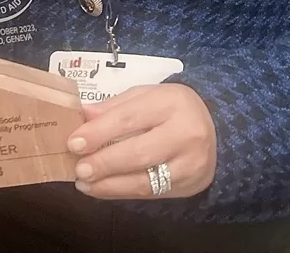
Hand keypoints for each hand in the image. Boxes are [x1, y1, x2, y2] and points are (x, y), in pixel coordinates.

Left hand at [66, 83, 216, 198]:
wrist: (215, 130)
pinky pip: (151, 193)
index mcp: (171, 103)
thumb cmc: (171, 108)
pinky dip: (122, 192)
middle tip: (79, 168)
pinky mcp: (188, 186)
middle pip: (139, 152)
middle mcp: (185, 134)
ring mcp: (190, 164)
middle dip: (104, 162)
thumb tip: (82, 116)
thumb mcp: (145, 96)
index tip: (74, 142)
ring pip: (145, 179)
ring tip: (84, 183)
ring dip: (110, 184)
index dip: (99, 132)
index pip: (129, 118)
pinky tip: (101, 189)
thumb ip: (114, 107)